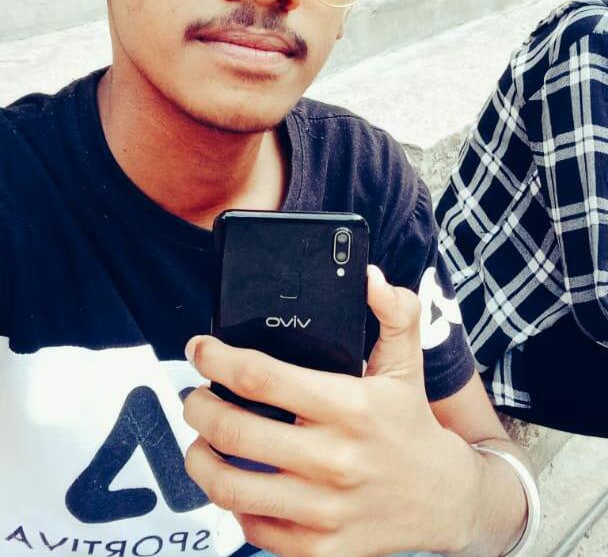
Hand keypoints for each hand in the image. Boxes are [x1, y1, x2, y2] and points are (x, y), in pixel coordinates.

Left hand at [183, 266, 477, 556]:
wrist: (445, 501)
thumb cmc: (412, 424)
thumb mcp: (407, 362)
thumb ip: (394, 312)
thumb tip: (369, 276)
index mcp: (351, 407)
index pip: (261, 377)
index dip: (216, 358)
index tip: (199, 348)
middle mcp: (335, 460)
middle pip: (233, 432)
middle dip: (197, 407)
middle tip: (194, 396)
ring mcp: (324, 510)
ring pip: (229, 487)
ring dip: (199, 459)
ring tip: (200, 439)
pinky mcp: (318, 548)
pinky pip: (252, 527)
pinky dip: (232, 502)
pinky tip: (236, 479)